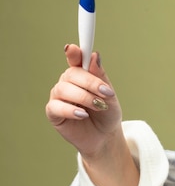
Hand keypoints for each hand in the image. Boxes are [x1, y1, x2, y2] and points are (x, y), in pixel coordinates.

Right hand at [45, 44, 137, 185]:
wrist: (105, 137)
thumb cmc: (107, 114)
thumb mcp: (110, 95)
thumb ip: (101, 77)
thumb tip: (94, 55)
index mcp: (82, 75)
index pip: (75, 59)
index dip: (74, 53)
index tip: (73, 48)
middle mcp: (68, 83)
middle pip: (71, 74)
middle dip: (90, 82)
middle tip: (106, 94)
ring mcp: (59, 97)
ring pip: (64, 89)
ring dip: (84, 97)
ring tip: (98, 106)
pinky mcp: (54, 113)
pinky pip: (56, 107)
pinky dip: (71, 109)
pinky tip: (83, 115)